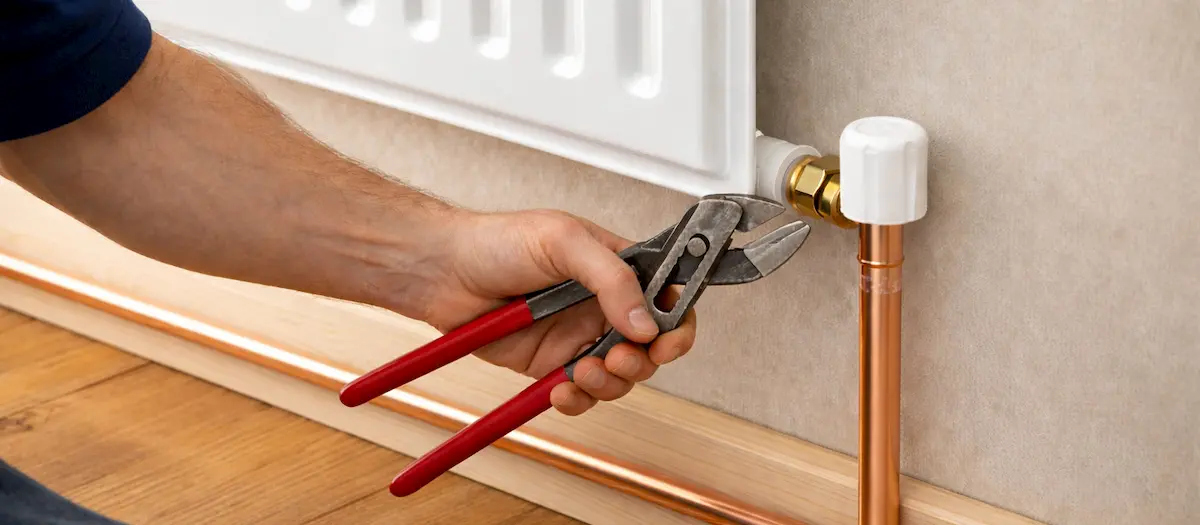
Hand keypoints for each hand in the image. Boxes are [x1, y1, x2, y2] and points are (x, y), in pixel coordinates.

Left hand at [409, 208, 696, 415]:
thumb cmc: (498, 241)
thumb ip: (612, 278)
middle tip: (620, 357)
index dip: (677, 322)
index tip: (667, 338)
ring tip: (584, 372)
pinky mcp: (551, 365)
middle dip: (644, 359)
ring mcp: (578, 337)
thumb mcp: (564, 241)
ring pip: (620, 376)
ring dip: (611, 382)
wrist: (444, 271)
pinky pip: (581, 394)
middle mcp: (603, 305)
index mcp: (617, 268)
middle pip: (651, 346)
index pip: (668, 297)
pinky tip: (562, 390)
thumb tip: (646, 320)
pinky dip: (578, 400)